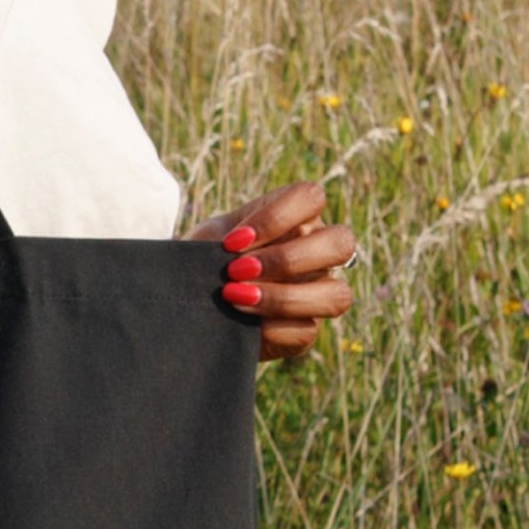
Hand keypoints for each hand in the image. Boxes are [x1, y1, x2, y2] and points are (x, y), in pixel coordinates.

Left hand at [183, 181, 355, 362]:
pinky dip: (270, 327)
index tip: (232, 241)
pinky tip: (240, 322)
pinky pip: (305, 331)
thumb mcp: (209, 239)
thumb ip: (226, 237)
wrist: (188, 302)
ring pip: (336, 295)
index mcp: (297, 218)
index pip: (311, 197)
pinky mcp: (303, 331)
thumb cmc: (204, 260)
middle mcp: (317, 253)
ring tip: (236, 296)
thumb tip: (237, 254)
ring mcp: (316, 292)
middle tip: (238, 270)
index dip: (275, 217)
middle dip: (286, 259)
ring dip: (283, 298)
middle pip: (341, 243)